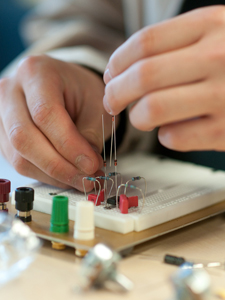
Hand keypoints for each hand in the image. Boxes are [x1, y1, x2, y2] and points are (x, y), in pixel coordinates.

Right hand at [0, 55, 110, 190]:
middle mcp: (11, 91)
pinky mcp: (4, 135)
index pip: (45, 113)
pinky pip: (19, 162)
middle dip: (59, 165)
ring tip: (81, 179)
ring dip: (53, 174)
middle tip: (87, 178)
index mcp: (36, 72)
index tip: (91, 164)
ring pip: (18, 156)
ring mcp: (2, 114)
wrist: (66, 86)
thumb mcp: (95, 105)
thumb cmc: (82, 91)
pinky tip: (66, 175)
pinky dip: (45, 174)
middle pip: (24, 137)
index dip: (69, 145)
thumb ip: (90, 135)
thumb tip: (86, 168)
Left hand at [103, 6, 224, 151]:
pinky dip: (164, 136)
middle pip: (143, 77)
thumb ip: (176, 43)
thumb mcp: (217, 31)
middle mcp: (217, 58)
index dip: (117, 62)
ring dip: (137, 117)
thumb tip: (124, 68)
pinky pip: (175, 137)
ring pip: (153, 110)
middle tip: (111, 101)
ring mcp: (224, 96)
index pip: (145, 43)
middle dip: (115, 93)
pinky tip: (171, 130)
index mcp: (211, 26)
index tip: (110, 75)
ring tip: (140, 117)